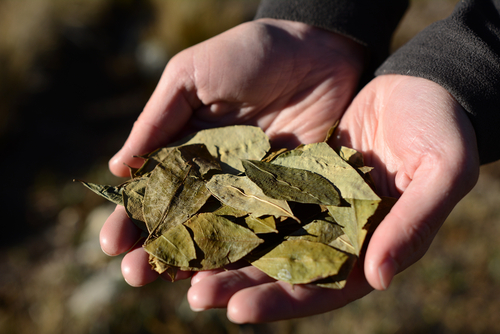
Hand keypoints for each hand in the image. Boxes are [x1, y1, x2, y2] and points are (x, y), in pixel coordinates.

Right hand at [100, 20, 364, 284]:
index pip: (155, 191)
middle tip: (136, 275)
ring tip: (180, 286)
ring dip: (202, 262)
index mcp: (190, 150)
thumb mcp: (192, 75)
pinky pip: (271, 229)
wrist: (316, 48)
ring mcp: (256, 189)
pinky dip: (254, 253)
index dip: (132, 217)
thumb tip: (119, 167)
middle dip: (160, 248)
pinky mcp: (293, 193)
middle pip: (186, 221)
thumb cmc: (249, 53)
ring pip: (225, 234)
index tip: (112, 244)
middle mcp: (219, 177)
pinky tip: (236, 276)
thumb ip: (159, 119)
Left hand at [186, 75, 479, 321]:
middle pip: (282, 269)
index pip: (322, 288)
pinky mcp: (296, 176)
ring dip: (226, 250)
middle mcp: (335, 234)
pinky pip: (259, 194)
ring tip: (183, 262)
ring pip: (263, 235)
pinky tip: (198, 211)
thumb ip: (412, 225)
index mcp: (371, 247)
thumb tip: (378, 278)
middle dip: (239, 283)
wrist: (424, 88)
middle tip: (196, 293)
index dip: (281, 301)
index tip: (238, 310)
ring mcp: (313, 205)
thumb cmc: (443, 131)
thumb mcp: (442, 173)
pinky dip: (231, 205)